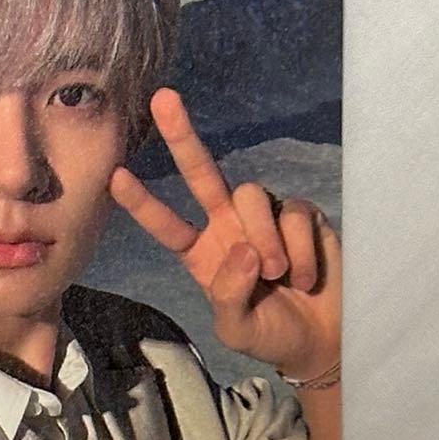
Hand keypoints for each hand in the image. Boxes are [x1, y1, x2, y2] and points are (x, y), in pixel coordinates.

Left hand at [108, 88, 340, 378]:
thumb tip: (243, 250)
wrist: (324, 341)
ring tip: (278, 274)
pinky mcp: (303, 216)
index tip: (115, 176)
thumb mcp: (237, 329)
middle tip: (161, 98)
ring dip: (265, 237)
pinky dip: (301, 249)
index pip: (167, 224)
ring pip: (252, 196)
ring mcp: (266, 218)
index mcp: (203, 255)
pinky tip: (307, 275)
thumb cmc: (272, 334)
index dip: (143, 203)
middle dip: (182, 137)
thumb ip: (228, 295)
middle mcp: (229, 226)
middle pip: (202, 174)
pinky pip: (295, 214)